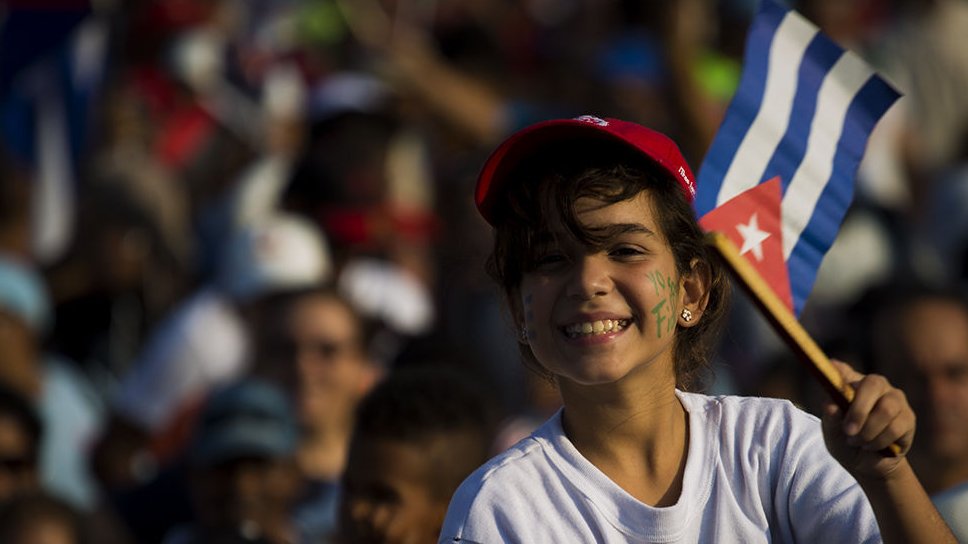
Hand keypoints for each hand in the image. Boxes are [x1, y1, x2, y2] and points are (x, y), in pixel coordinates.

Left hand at [821, 360, 914, 479]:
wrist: (866, 464)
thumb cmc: (845, 440)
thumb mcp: (832, 432)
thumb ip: (831, 418)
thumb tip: (831, 406)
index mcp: (851, 383)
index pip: (844, 370)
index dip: (839, 369)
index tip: (832, 366)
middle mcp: (875, 385)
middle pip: (873, 384)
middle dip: (859, 409)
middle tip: (848, 431)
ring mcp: (894, 399)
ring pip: (886, 409)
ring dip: (869, 431)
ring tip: (857, 442)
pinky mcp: (908, 417)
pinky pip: (896, 427)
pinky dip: (879, 441)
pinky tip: (871, 446)